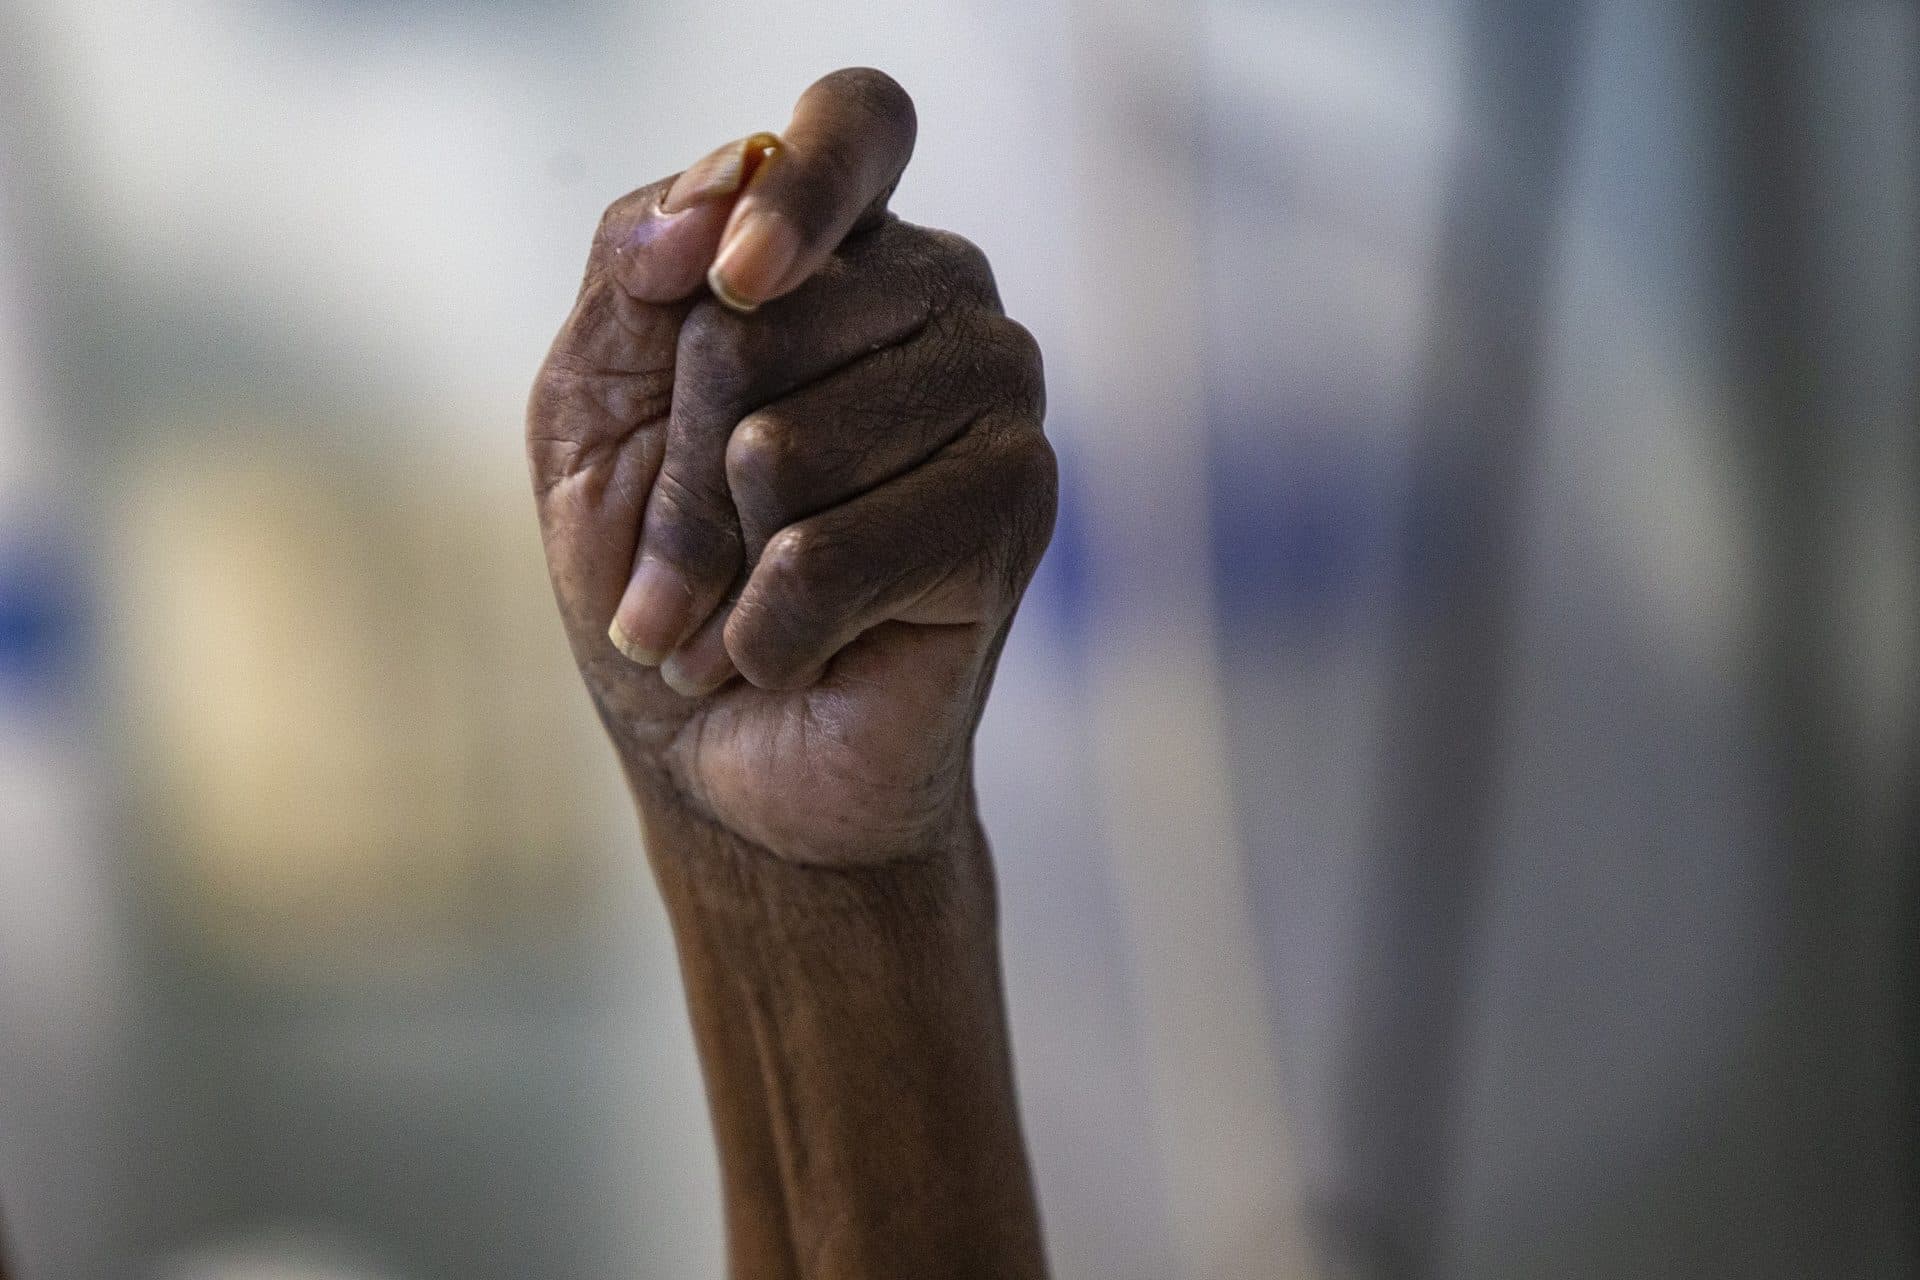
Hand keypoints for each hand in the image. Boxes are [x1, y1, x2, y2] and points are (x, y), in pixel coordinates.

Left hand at [528, 69, 1054, 866]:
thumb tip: (710, 222)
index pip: (858, 123)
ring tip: (733, 612)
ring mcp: (999, 401)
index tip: (721, 282)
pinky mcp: (1015, 513)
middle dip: (676, 472)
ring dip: (711, 566)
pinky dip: (762, 635)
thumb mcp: (598, 400)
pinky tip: (787, 657)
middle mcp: (946, 300)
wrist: (733, 758)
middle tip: (681, 562)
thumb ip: (633, 271)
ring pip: (782, 446)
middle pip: (755, 321)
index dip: (791, 187)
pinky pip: (828, 555)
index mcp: (849, 248)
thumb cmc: (663, 573)